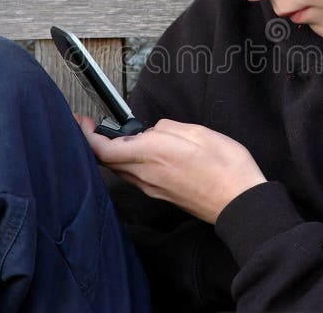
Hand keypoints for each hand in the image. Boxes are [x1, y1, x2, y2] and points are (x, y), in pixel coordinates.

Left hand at [78, 116, 266, 223]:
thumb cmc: (225, 166)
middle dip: (98, 142)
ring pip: (121, 169)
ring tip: (126, 137)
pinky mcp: (161, 195)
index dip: (85, 135)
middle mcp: (146, 174)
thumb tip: (154, 131)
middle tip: (98, 125)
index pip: (102, 149)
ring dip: (116, 153)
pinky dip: (132, 162)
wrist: (239, 201)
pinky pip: (136, 176)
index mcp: (152, 153)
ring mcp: (152, 188)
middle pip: (107, 160)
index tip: (83, 121)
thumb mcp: (197, 131)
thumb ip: (168, 128)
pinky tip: (147, 153)